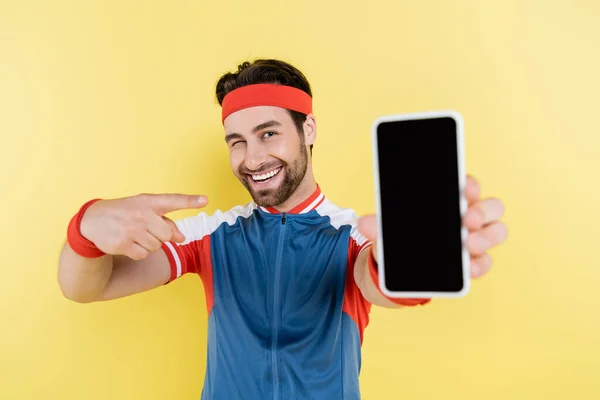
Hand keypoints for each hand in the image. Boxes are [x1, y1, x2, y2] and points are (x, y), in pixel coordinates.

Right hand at [79, 193, 208, 259]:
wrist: (93, 220)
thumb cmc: (127, 213)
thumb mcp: (145, 210)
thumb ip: (166, 221)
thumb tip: (182, 238)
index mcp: (149, 202)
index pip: (173, 200)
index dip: (190, 201)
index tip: (205, 200)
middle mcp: (141, 214)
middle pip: (167, 235)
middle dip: (161, 236)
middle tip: (146, 229)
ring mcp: (131, 230)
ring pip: (156, 247)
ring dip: (149, 244)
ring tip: (134, 234)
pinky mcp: (122, 244)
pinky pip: (143, 255)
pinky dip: (138, 253)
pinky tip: (128, 243)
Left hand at [357, 175, 506, 277]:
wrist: (401, 266)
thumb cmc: (403, 235)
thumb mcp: (389, 230)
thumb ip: (379, 226)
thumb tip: (362, 222)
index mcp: (452, 198)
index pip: (469, 185)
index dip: (470, 185)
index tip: (463, 189)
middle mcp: (471, 215)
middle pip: (492, 207)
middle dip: (483, 211)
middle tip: (467, 219)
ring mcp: (476, 239)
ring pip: (497, 232)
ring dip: (487, 237)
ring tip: (469, 244)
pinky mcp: (475, 262)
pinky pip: (485, 263)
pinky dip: (479, 265)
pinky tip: (468, 268)